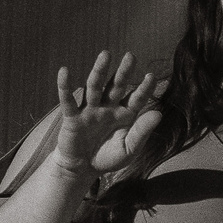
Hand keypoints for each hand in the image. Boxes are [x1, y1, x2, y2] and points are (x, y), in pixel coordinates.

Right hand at [51, 52, 164, 176]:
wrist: (84, 168)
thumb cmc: (109, 156)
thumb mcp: (130, 148)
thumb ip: (142, 132)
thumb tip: (159, 114)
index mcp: (125, 115)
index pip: (137, 99)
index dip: (144, 88)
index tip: (151, 76)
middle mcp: (108, 108)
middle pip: (116, 87)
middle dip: (123, 72)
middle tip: (131, 55)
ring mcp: (90, 111)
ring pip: (95, 87)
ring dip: (99, 71)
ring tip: (105, 54)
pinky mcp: (72, 117)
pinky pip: (68, 101)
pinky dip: (65, 87)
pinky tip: (64, 71)